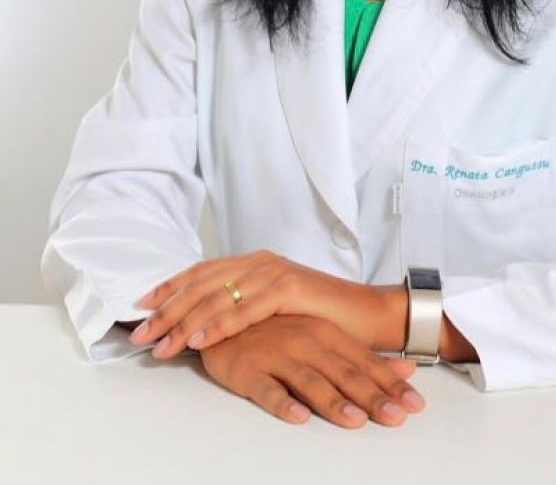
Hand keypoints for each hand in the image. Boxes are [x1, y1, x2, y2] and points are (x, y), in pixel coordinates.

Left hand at [130, 251, 403, 359]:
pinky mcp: (289, 287)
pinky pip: (244, 309)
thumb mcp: (273, 311)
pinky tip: (198, 340)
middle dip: (167, 310)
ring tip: (162, 344)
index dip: (169, 287)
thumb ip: (242, 309)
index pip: (200, 272)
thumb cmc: (320, 318)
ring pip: (217, 297)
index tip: (140, 306)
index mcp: (253, 264)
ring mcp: (273, 272)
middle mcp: (259, 262)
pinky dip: (218, 325)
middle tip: (141, 333)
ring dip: (185, 322)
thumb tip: (201, 326)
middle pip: (201, 284)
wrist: (365, 314)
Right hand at [198, 314, 425, 428]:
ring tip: (355, 420)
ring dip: (333, 402)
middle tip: (397, 417)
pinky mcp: (248, 369)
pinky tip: (297, 417)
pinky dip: (282, 403)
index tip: (415, 405)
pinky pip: (266, 389)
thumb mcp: (324, 337)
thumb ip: (363, 357)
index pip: (365, 362)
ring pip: (310, 381)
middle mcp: (305, 341)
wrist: (223, 318)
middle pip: (344, 373)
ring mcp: (276, 355)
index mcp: (326, 333)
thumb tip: (406, 370)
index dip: (391, 384)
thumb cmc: (277, 330)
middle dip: (373, 397)